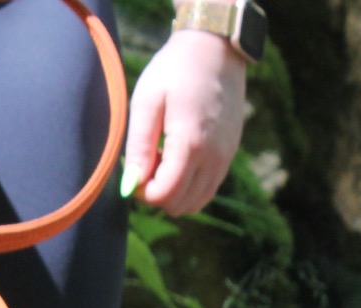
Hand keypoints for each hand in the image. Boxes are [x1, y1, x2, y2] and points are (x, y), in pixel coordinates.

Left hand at [123, 29, 247, 216]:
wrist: (215, 49)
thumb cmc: (175, 70)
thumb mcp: (147, 102)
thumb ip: (139, 147)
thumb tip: (130, 185)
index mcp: (190, 144)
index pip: (164, 195)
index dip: (142, 192)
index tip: (134, 169)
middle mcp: (213, 157)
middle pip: (179, 205)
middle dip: (156, 193)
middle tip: (146, 163)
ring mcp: (225, 157)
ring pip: (195, 202)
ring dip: (174, 192)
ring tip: (162, 160)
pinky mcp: (230, 154)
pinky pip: (208, 189)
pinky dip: (189, 186)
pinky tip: (178, 159)